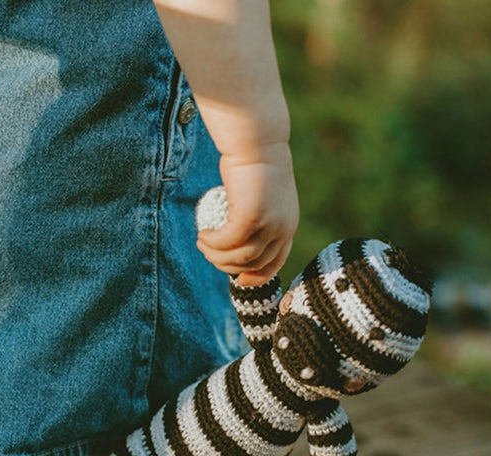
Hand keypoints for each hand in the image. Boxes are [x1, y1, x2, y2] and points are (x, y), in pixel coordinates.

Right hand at [197, 142, 298, 286]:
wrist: (257, 140)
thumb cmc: (254, 164)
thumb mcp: (261, 195)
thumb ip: (257, 217)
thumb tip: (239, 235)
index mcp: (288, 226)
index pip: (275, 262)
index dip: (257, 276)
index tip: (239, 279)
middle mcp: (283, 229)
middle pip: (254, 264)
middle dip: (228, 266)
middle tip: (208, 251)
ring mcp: (269, 224)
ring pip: (240, 257)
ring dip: (217, 256)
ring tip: (202, 242)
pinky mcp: (251, 217)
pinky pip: (227, 241)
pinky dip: (213, 243)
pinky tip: (203, 235)